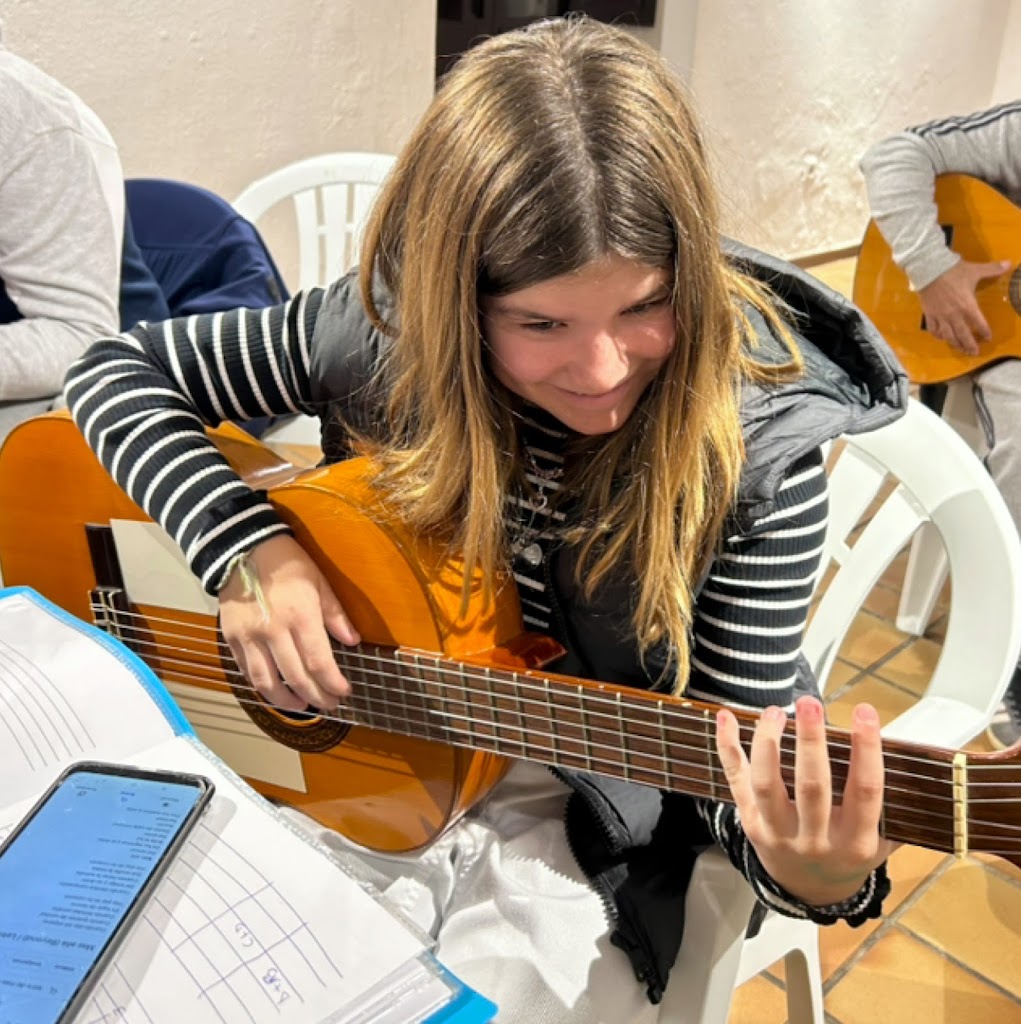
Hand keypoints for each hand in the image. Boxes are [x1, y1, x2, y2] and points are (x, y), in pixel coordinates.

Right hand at [219, 534, 359, 711]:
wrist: (243, 548)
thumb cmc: (288, 564)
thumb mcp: (320, 582)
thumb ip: (335, 615)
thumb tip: (353, 641)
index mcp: (300, 616)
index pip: (319, 661)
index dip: (333, 683)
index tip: (344, 692)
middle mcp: (274, 631)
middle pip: (296, 677)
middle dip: (317, 696)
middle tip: (330, 704)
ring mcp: (249, 637)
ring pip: (267, 682)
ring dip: (287, 700)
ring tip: (303, 705)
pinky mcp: (231, 638)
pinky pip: (246, 671)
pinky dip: (262, 687)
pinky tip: (275, 691)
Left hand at [715, 696, 895, 905]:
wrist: (809, 892)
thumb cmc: (850, 854)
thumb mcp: (882, 843)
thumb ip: (896, 808)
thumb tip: (913, 759)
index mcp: (855, 842)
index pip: (865, 792)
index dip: (867, 750)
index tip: (866, 711)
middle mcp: (815, 839)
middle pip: (812, 787)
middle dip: (811, 742)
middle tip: (811, 704)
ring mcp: (778, 832)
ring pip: (767, 784)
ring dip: (768, 742)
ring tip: (776, 711)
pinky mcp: (750, 822)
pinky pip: (736, 781)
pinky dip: (728, 747)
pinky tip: (726, 718)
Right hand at [918, 259, 1010, 355]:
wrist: (929, 270)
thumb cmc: (953, 271)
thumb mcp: (975, 270)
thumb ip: (992, 269)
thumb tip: (1010, 263)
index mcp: (967, 306)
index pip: (979, 323)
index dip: (984, 332)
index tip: (988, 338)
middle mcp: (955, 315)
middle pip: (963, 335)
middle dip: (969, 345)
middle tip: (974, 353)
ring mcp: (941, 316)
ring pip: (949, 336)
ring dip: (955, 344)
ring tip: (960, 349)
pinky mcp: (930, 315)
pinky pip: (934, 330)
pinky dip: (938, 336)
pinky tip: (942, 338)